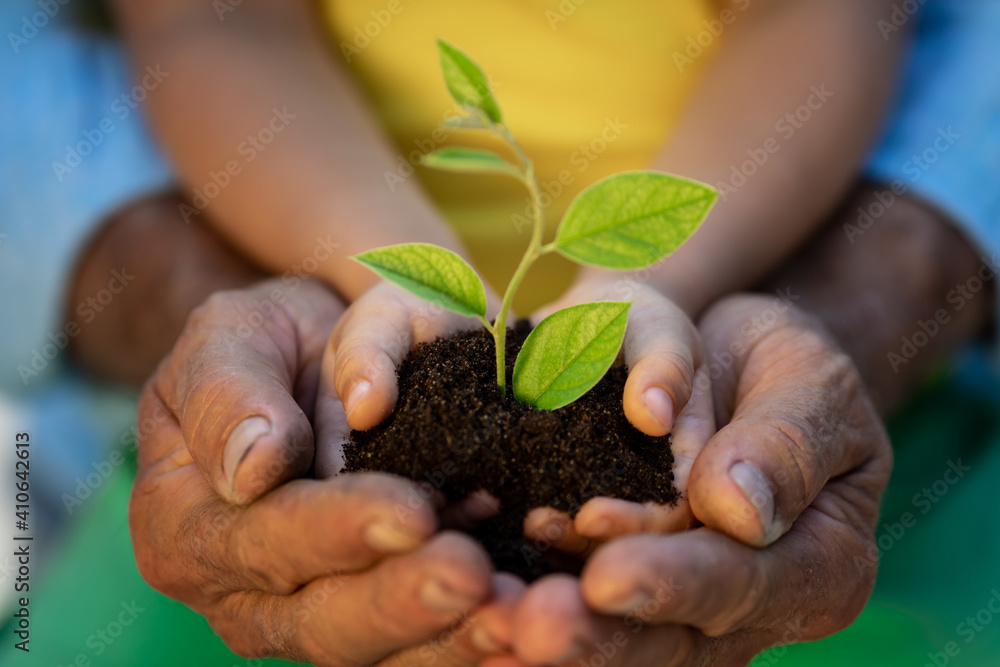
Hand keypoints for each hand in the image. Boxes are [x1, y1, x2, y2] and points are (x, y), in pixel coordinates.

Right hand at [130, 278, 520, 664]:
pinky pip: (420, 648)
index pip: (260, 541)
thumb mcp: (226, 342)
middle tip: (473, 576)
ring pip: (376, 653)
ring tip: (516, 616)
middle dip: (401, 601)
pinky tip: (524, 633)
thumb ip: (228, 395)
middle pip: (319, 620)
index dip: (334, 532)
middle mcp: (241, 594)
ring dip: (451, 641)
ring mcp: (306, 615)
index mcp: (185, 529)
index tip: (410, 511)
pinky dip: (471, 645)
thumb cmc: (262, 350)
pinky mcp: (370, 619)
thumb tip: (253, 468)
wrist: (310, 371)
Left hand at [503, 293, 890, 664]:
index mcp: (817, 567)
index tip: (608, 574)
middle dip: (598, 634)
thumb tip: (735, 509)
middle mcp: (747, 608)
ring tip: (490, 621)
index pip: (744, 583)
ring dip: (556, 636)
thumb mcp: (810, 381)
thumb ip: (786, 443)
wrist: (728, 363)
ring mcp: (680, 607)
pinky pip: (578, 610)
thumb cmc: (782, 369)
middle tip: (531, 625)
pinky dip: (527, 609)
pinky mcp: (623, 586)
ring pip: (619, 644)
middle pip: (671, 641)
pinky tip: (480, 610)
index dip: (675, 582)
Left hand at [522, 278, 714, 553]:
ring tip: (499, 512)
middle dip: (578, 541)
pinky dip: (507, 502)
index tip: (591, 515)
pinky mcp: (547, 480)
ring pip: (572, 530)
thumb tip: (655, 415)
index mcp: (683, 464)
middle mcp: (638, 489)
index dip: (637, 524)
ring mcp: (592, 489)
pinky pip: (532, 503)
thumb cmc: (639, 320)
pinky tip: (476, 493)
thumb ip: (667, 367)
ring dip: (540, 530)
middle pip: (620, 538)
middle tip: (536, 525)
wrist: (586, 316)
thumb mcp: (660, 330)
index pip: (672, 514)